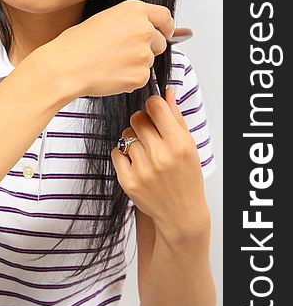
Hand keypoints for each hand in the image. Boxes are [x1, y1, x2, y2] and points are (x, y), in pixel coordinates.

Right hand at [42, 0, 174, 98]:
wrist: (65, 67)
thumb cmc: (76, 44)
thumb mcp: (104, 19)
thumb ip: (129, 23)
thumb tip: (147, 32)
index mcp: (134, 11)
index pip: (164, 16)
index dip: (166, 27)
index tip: (165, 33)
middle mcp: (144, 30)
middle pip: (160, 42)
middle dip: (148, 49)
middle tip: (123, 55)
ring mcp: (144, 54)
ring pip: (148, 61)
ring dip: (135, 65)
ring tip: (109, 64)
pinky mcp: (141, 76)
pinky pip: (141, 78)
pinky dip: (128, 80)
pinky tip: (109, 75)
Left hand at [111, 88, 208, 237]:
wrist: (181, 213)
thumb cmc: (186, 177)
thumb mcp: (189, 146)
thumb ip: (175, 117)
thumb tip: (167, 92)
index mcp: (179, 144)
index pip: (155, 106)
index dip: (153, 105)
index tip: (155, 112)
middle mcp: (161, 156)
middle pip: (137, 118)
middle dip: (142, 122)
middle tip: (150, 135)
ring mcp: (143, 170)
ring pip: (125, 135)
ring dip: (133, 140)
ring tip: (146, 153)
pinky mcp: (128, 181)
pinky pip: (116, 152)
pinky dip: (123, 155)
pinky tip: (137, 163)